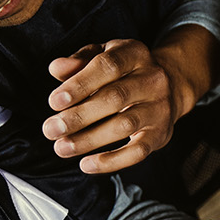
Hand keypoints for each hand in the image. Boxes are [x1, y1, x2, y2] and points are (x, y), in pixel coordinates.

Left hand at [42, 25, 219, 174]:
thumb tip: (56, 68)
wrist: (168, 87)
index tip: (54, 102)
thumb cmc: (124, 72)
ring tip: (62, 147)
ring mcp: (159, 108)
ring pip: (124, 126)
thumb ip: (79, 61)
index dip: (80, 84)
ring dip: (89, 140)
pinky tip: (87, 164)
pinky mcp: (161, 134)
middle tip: (50, 129)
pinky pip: (138, 151)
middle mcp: (152, 79)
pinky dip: (112, 161)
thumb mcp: (103, 56)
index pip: (108, 66)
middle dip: (79, 116)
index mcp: (135, 54)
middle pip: (115, 98)